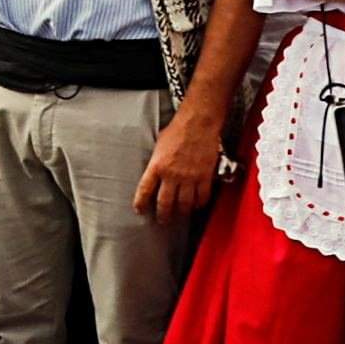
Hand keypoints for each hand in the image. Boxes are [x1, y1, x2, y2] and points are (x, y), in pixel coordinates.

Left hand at [135, 107, 221, 226]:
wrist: (198, 123)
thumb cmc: (177, 130)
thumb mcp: (159, 146)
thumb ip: (156, 161)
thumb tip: (155, 171)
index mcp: (156, 166)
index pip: (144, 190)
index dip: (140, 203)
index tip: (140, 210)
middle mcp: (172, 174)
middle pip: (165, 203)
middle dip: (162, 215)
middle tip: (162, 220)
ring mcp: (189, 177)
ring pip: (184, 204)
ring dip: (181, 212)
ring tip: (179, 215)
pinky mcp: (204, 176)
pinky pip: (202, 197)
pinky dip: (199, 204)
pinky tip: (196, 205)